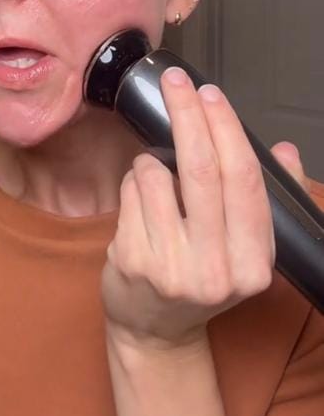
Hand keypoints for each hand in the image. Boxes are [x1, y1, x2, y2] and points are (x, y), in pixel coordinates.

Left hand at [102, 66, 310, 353]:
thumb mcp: (246, 248)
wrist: (155, 332)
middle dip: (188, 115)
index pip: (244, 181)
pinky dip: (135, 182)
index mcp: (254, 264)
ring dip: (153, 159)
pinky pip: (131, 193)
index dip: (227, 130)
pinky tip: (142, 202)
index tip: (212, 95)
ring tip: (159, 176)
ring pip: (157, 175)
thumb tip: (285, 149)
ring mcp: (171, 269)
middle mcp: (216, 271)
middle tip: (177, 83)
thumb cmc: (203, 275)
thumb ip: (269, 199)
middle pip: (202, 171)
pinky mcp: (132, 264)